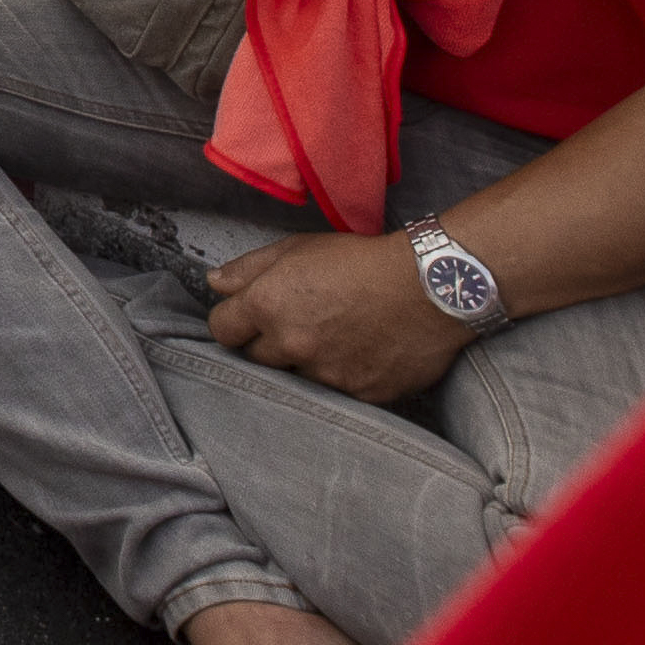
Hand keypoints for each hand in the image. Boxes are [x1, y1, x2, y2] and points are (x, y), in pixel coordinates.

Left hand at [204, 230, 473, 403]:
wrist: (430, 287)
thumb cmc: (361, 261)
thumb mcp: (297, 248)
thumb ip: (248, 268)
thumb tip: (214, 284)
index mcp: (268, 306)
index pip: (222, 330)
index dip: (233, 322)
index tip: (247, 318)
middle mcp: (292, 346)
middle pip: (256, 359)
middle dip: (267, 344)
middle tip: (296, 325)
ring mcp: (327, 375)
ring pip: (297, 378)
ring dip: (305, 363)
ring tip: (332, 338)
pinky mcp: (360, 396)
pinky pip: (336, 393)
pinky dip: (340, 377)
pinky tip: (358, 354)